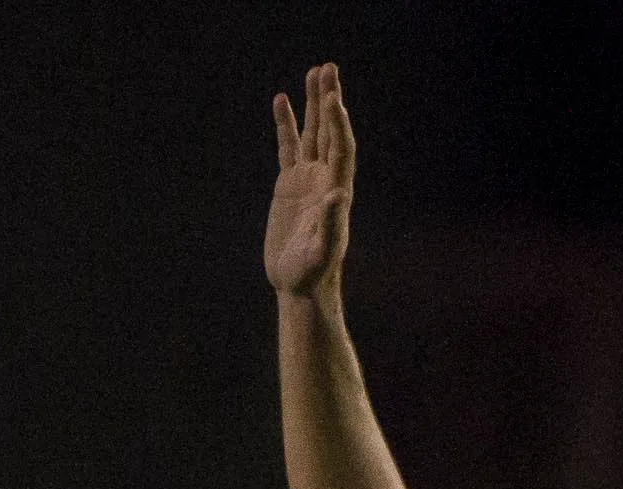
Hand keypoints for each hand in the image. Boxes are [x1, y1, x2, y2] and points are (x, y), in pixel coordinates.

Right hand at [266, 64, 353, 297]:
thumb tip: (340, 194)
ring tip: (314, 72)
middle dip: (329, 100)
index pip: (340, 148)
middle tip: (329, 69)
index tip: (333, 98)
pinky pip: (288, 147)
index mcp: (336, 192)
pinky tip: (282, 101)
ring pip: (311, 133)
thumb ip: (331, 223)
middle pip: (330, 132)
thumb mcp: (322, 250)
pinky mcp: (290, 185)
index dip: (338, 123)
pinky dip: (286, 125)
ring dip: (313, 104)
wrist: (299, 284)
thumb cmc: (313, 272)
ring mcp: (308, 179)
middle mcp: (326, 179)